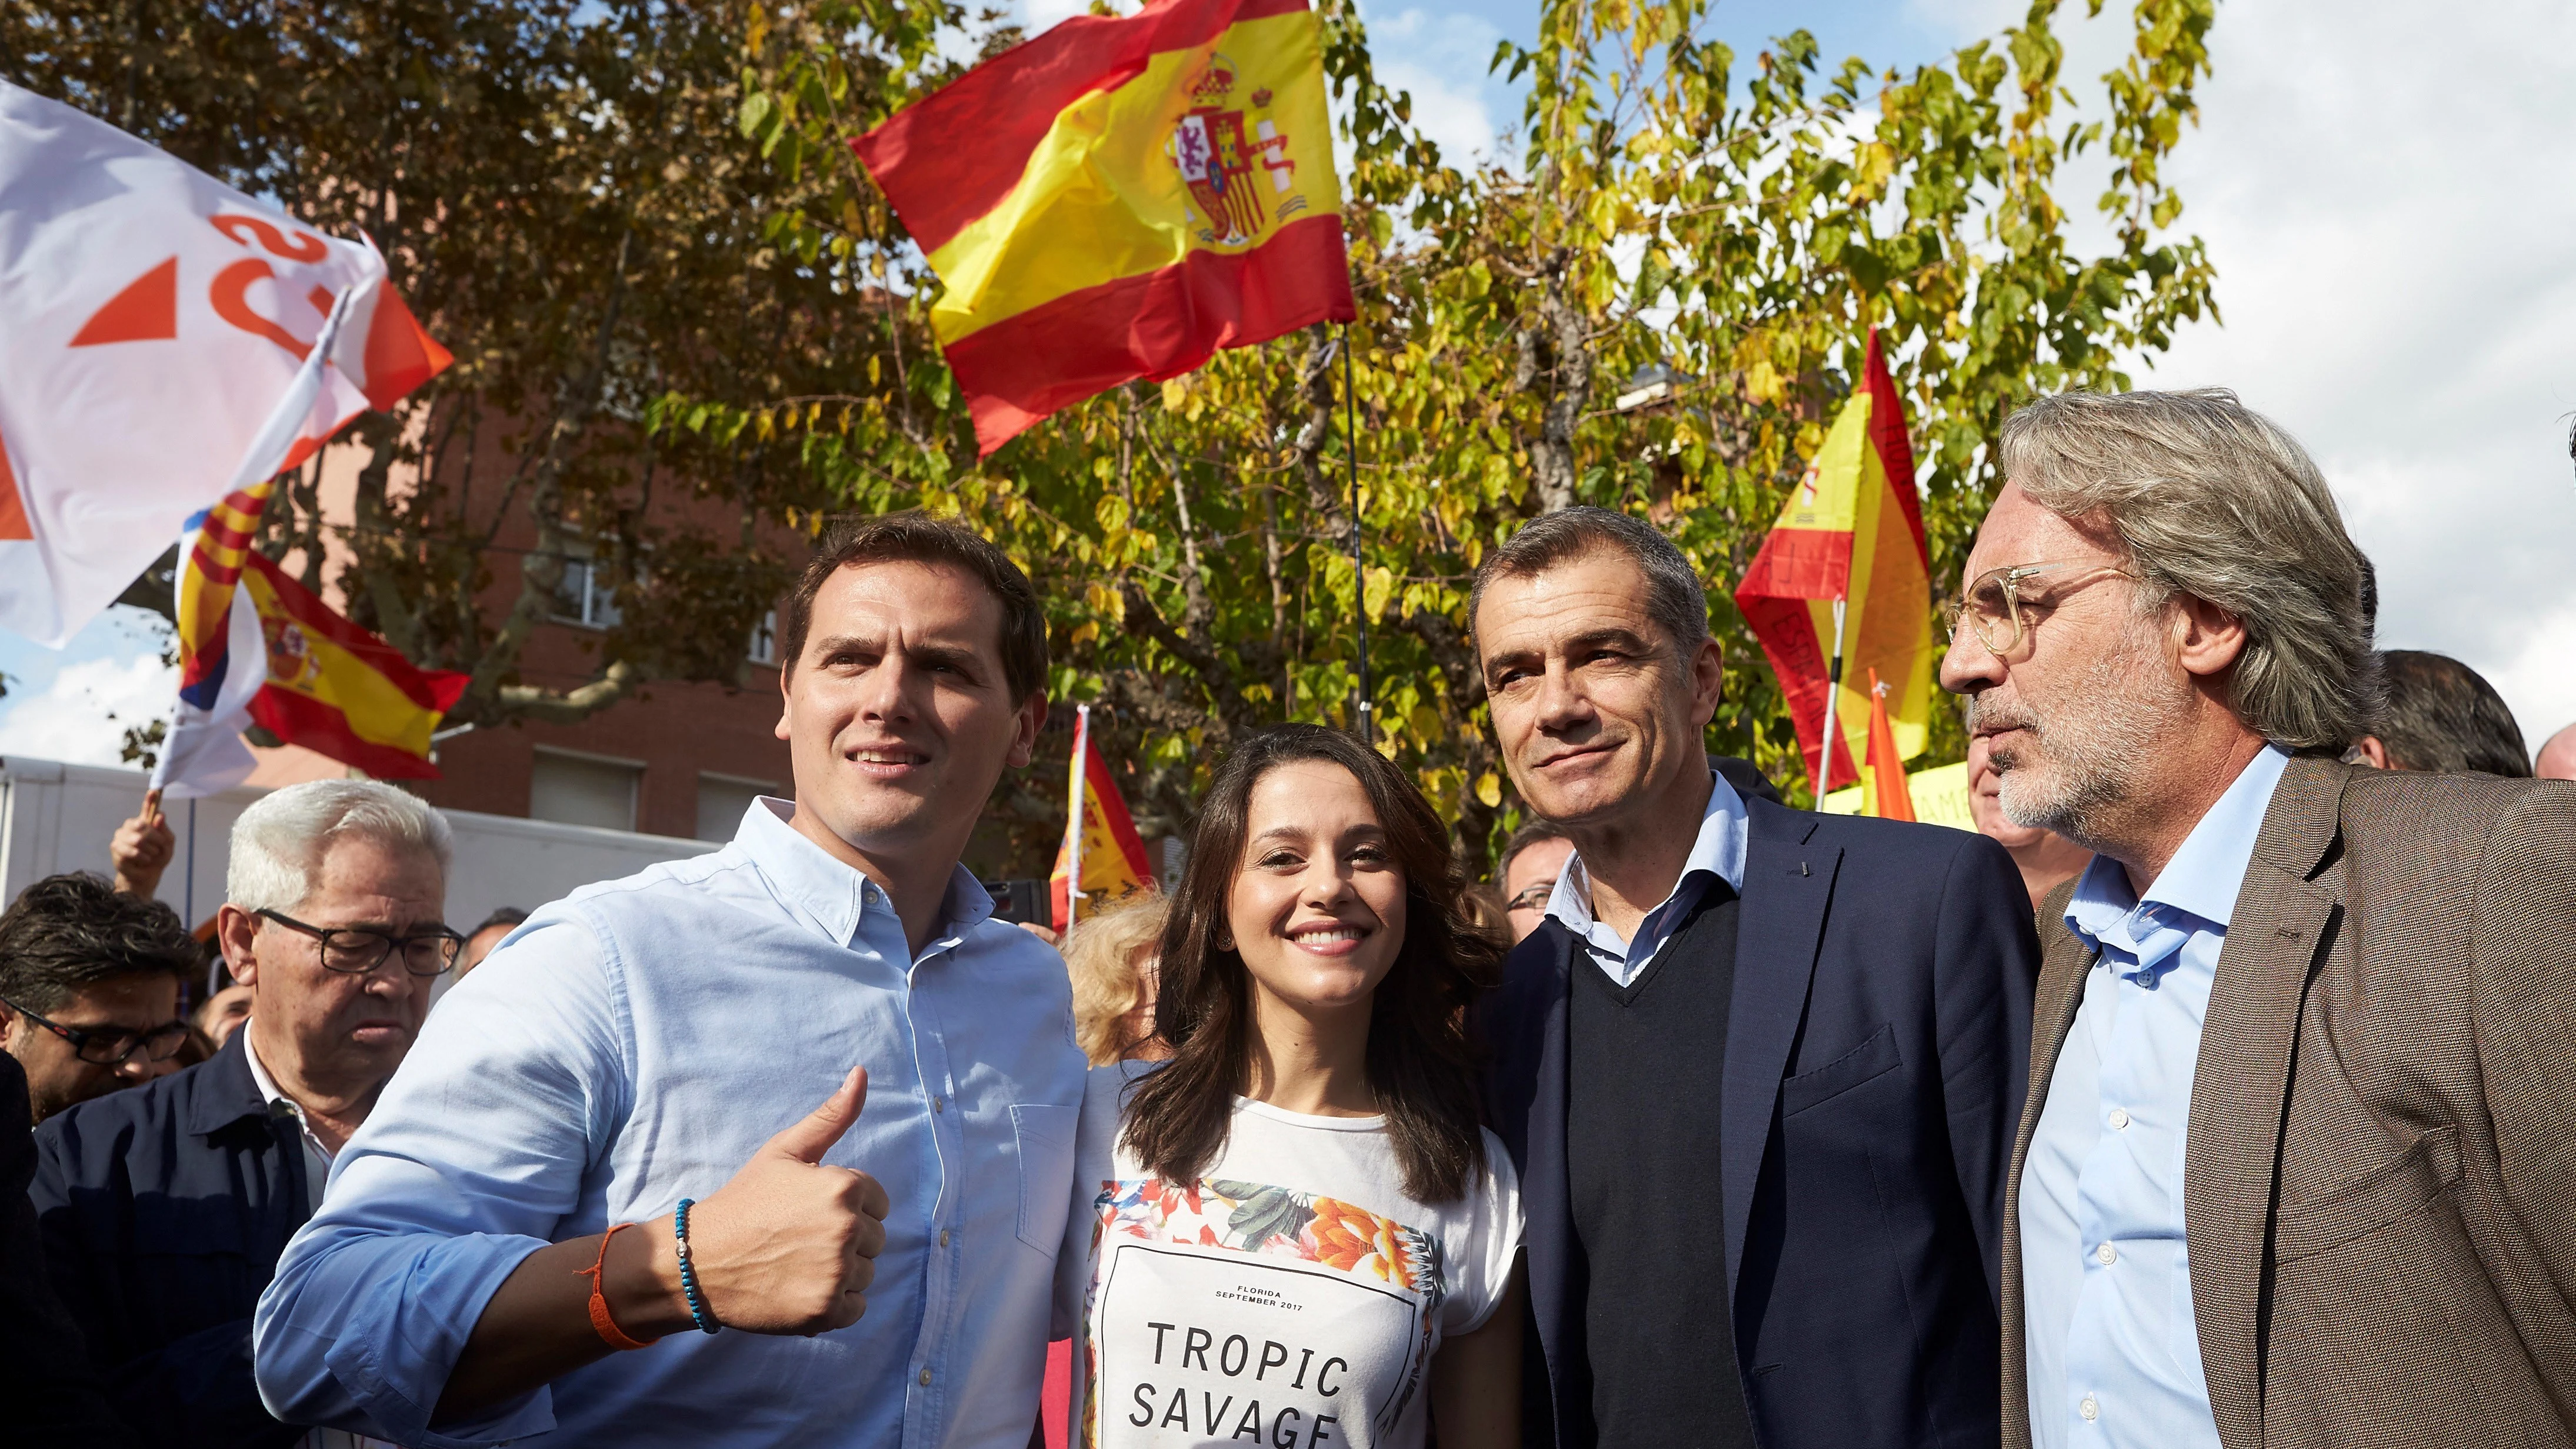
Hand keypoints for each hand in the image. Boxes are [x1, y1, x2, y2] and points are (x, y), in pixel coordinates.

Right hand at [112, 789, 173, 897]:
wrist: (147, 875)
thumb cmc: (158, 858)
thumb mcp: (168, 845)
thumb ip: (164, 831)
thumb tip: (159, 816)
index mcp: (145, 823)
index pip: (147, 808)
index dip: (150, 799)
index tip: (155, 790)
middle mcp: (131, 826)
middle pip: (143, 825)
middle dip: (156, 839)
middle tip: (159, 849)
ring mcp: (121, 836)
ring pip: (138, 839)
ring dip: (150, 851)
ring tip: (150, 856)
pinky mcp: (115, 848)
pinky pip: (132, 851)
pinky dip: (142, 858)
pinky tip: (143, 861)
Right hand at [679, 1066, 890, 1334]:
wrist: (699, 1260)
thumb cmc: (744, 1202)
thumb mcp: (784, 1151)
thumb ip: (831, 1116)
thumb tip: (862, 1074)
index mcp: (844, 1187)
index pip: (877, 1202)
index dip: (847, 1208)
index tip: (810, 1213)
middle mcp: (847, 1229)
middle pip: (875, 1239)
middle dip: (846, 1240)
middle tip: (800, 1240)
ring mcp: (837, 1272)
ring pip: (866, 1274)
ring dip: (841, 1273)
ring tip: (798, 1264)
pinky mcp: (826, 1310)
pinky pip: (856, 1308)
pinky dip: (834, 1304)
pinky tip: (800, 1289)